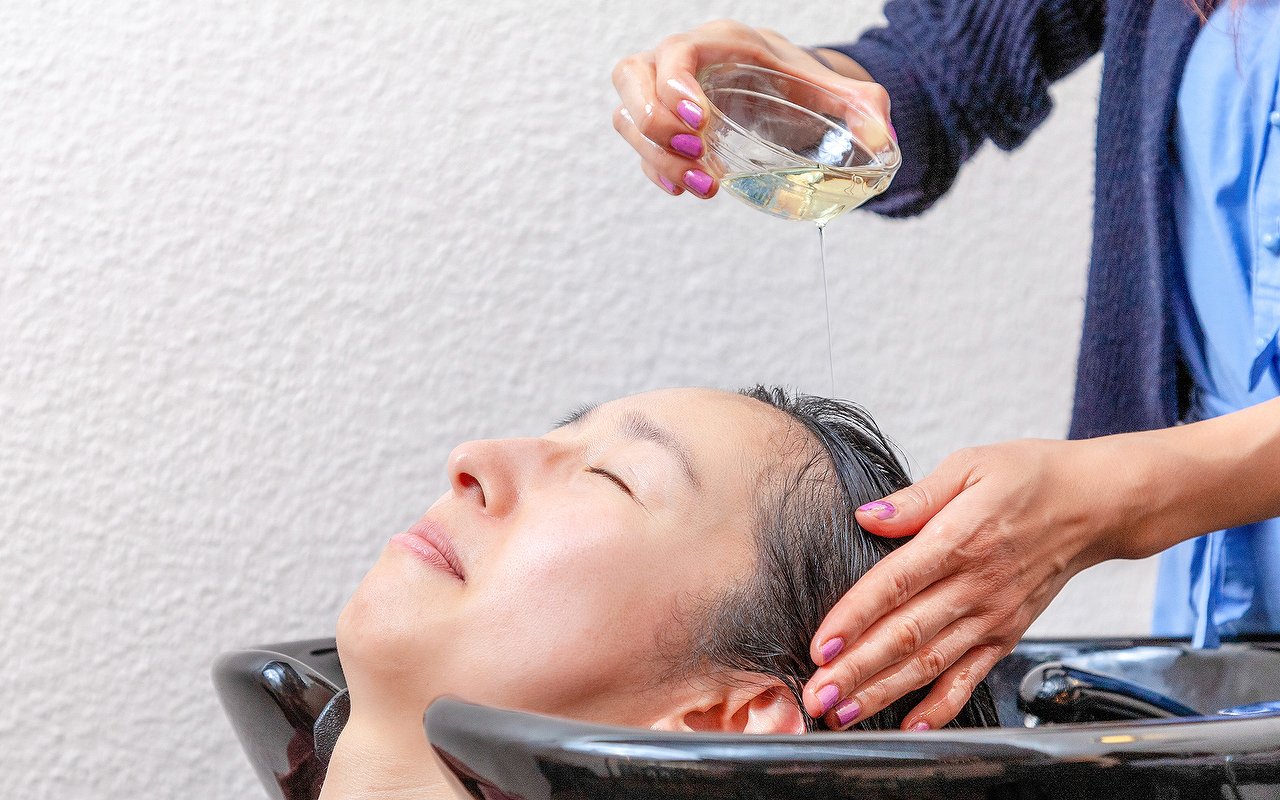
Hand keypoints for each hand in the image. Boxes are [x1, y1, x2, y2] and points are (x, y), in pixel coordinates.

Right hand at [610, 19, 890, 198]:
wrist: (781, 90)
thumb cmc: (798, 83)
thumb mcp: (831, 89)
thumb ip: (862, 107)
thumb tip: (882, 136)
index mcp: (719, 43)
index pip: (677, 52)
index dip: (676, 84)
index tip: (700, 121)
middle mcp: (679, 63)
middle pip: (631, 76)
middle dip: (653, 120)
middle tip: (695, 153)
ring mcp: (662, 95)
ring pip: (626, 115)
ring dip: (654, 155)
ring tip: (703, 185)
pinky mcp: (660, 128)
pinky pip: (638, 146)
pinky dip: (654, 169)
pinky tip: (683, 189)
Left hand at [801, 436, 1157, 730]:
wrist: (1096, 504)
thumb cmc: (1029, 477)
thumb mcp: (970, 466)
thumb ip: (916, 498)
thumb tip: (867, 515)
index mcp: (958, 540)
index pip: (895, 585)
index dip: (855, 617)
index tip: (821, 646)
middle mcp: (975, 585)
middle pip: (906, 634)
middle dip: (857, 670)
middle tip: (816, 696)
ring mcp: (992, 615)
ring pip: (930, 662)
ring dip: (884, 692)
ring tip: (843, 713)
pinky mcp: (1006, 634)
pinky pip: (971, 677)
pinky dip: (942, 706)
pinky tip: (910, 726)